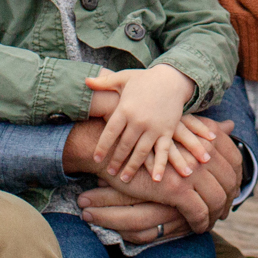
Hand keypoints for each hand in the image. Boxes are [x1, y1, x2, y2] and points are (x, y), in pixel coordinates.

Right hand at [78, 118, 239, 242]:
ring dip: (216, 214)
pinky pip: (198, 211)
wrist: (118, 148)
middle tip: (224, 212)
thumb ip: (208, 128)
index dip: (238, 179)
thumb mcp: (182, 129)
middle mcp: (203, 152)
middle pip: (230, 181)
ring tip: (212, 222)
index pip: (235, 160)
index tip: (233, 191)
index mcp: (206, 137)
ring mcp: (191, 170)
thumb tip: (231, 125)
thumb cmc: (149, 137)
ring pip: (216, 199)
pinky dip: (201, 222)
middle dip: (229, 200)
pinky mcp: (177, 188)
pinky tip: (198, 228)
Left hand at [86, 65, 193, 182]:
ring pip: (140, 152)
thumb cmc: (145, 79)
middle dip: (116, 160)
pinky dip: (159, 166)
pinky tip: (155, 179)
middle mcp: (138, 120)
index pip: (109, 132)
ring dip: (132, 167)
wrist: (173, 78)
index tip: (96, 159)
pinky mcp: (167, 131)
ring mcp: (153, 127)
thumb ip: (104, 82)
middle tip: (109, 172)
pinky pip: (163, 152)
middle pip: (123, 145)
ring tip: (124, 179)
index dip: (102, 147)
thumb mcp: (123, 78)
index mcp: (125, 108)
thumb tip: (85, 80)